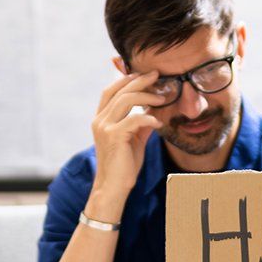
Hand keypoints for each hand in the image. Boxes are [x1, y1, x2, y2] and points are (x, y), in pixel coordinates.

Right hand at [90, 71, 165, 197]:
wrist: (114, 187)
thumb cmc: (124, 165)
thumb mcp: (134, 140)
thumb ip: (140, 124)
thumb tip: (153, 111)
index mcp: (101, 119)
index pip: (111, 90)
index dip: (126, 79)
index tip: (145, 74)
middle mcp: (100, 120)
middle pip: (119, 90)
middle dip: (139, 80)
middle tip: (157, 75)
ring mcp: (105, 127)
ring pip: (126, 100)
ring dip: (146, 96)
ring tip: (162, 98)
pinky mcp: (114, 137)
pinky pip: (134, 119)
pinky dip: (149, 118)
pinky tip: (159, 124)